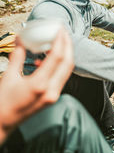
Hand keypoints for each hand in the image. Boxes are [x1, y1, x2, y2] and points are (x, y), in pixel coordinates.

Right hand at [0, 29, 73, 143]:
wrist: (3, 123)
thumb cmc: (4, 102)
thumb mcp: (8, 76)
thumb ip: (17, 56)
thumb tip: (20, 40)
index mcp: (39, 85)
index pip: (57, 58)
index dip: (60, 41)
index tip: (60, 30)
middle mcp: (51, 91)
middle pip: (68, 63)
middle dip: (68, 45)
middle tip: (64, 33)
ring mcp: (54, 96)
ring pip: (67, 71)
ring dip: (66, 55)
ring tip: (58, 43)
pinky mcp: (53, 97)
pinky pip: (61, 78)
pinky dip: (58, 66)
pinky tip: (46, 61)